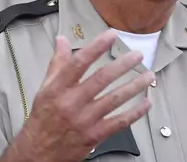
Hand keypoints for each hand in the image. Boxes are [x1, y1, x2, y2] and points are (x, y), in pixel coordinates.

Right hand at [1, 30, 153, 161]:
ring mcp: (85, 120)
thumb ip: (57, 63)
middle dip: (123, 65)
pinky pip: (119, 122)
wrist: (38, 153)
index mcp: (58, 89)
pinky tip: (146, 103)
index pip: (79, 63)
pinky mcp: (94, 135)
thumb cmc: (43, 119)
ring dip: (134, 86)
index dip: (96, 47)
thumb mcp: (45, 88)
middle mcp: (72, 103)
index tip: (111, 35)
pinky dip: (135, 112)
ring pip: (114, 99)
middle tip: (137, 55)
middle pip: (101, 79)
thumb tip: (62, 40)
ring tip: (148, 75)